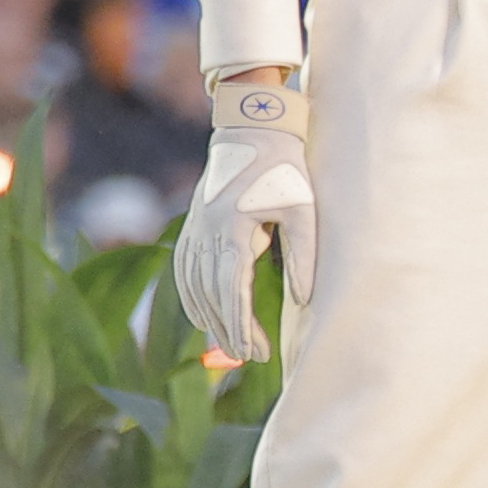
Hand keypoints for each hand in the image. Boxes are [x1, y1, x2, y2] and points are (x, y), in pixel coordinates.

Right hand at [178, 71, 317, 363]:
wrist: (252, 130)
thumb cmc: (285, 169)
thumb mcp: (304, 209)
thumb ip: (304, 254)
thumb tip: (303, 298)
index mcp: (232, 228)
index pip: (231, 289)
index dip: (241, 324)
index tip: (256, 351)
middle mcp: (206, 231)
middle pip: (211, 294)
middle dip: (228, 329)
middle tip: (250, 356)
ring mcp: (194, 228)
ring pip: (193, 285)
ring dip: (209, 318)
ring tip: (232, 345)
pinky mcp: (192, 225)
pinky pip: (183, 270)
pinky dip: (190, 297)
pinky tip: (202, 318)